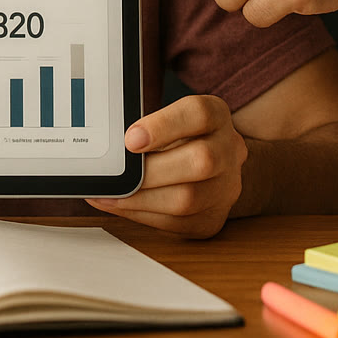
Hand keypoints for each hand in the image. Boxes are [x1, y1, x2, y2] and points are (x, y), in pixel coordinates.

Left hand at [86, 95, 246, 238]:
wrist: (213, 166)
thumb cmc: (180, 138)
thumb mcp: (169, 119)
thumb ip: (145, 128)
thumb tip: (108, 146)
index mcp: (217, 116)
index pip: (199, 114)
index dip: (164, 125)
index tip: (131, 139)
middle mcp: (229, 151)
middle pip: (201, 160)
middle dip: (151, 171)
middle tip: (119, 173)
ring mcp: (225, 189)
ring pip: (189, 199)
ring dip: (141, 199)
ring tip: (110, 194)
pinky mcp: (211, 219)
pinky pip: (177, 224)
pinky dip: (141, 215)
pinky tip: (120, 205)